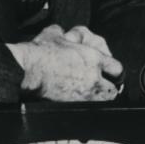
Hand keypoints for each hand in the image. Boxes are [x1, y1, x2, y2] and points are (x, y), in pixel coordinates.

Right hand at [8, 25, 123, 101]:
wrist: (27, 70)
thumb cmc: (39, 53)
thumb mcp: (55, 34)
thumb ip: (65, 34)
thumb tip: (63, 33)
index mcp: (93, 59)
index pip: (117, 68)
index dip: (114, 72)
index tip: (112, 74)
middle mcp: (93, 77)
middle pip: (113, 89)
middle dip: (109, 89)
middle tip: (104, 89)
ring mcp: (85, 94)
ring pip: (104, 102)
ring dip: (101, 100)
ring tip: (94, 99)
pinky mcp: (74, 106)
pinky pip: (89, 110)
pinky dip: (87, 108)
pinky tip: (80, 106)